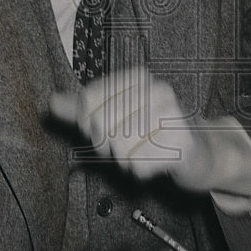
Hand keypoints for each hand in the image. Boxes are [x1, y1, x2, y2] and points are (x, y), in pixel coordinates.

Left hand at [50, 65, 250, 202]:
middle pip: (100, 125)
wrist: (198, 154)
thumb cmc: (151, 135)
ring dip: (127, 159)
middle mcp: (157, 89)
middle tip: (129, 146)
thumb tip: (51, 101)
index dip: (89, 124)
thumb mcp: (114, 118)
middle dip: (109, 145)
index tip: (110, 128)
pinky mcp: (183, 142)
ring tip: (145, 153)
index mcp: (137, 78)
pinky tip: (157, 163)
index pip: (87, 101)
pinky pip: (139, 164)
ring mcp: (173, 114)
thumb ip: (83, 110)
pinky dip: (142, 171)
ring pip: (119, 147)